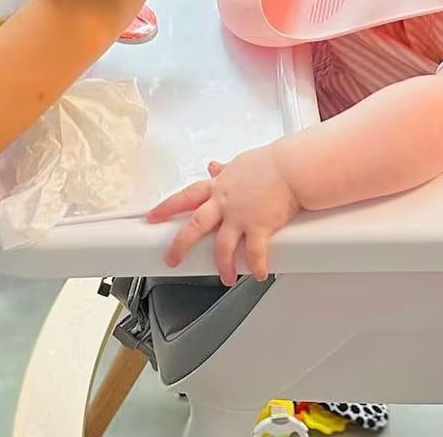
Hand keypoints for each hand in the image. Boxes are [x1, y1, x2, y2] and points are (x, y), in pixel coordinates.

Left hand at [147, 147, 300, 284]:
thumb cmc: (268, 164)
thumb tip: (212, 167)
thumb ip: (224, 171)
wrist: (290, 168)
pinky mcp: (260, 227)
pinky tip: (258, 274)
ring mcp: (240, 216)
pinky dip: (256, 267)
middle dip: (180, 245)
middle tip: (172, 260)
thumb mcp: (239, 164)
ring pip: (222, 246)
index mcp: (217, 188)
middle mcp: (224, 203)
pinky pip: (255, 253)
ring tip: (225, 278)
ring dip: (222, 265)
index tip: (151, 217)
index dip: (166, 208)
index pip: (184, 197)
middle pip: (194, 226)